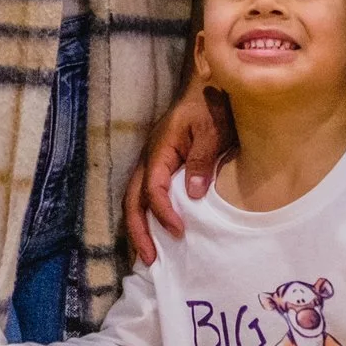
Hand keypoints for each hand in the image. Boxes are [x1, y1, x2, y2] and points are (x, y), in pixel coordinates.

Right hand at [124, 78, 231, 263]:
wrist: (210, 84)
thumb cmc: (213, 105)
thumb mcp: (213, 130)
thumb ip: (201, 160)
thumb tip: (192, 194)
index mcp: (160, 148)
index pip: (153, 188)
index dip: (163, 212)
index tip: (179, 232)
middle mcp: (149, 157)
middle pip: (132, 199)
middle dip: (138, 231)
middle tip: (150, 261)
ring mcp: (152, 161)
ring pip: (134, 199)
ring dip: (138, 227)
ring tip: (147, 256)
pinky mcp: (160, 165)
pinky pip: (145, 194)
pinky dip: (146, 216)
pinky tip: (155, 234)